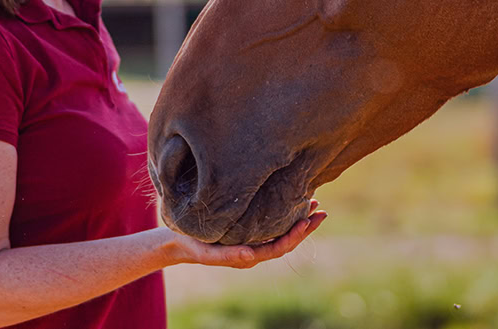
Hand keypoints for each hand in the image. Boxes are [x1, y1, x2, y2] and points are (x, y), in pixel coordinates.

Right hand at [163, 200, 327, 268]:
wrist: (176, 241)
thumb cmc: (189, 243)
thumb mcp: (205, 250)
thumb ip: (227, 256)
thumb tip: (252, 257)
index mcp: (248, 256)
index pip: (278, 248)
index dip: (295, 236)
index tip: (307, 221)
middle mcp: (254, 249)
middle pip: (286, 240)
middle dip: (305, 227)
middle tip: (321, 211)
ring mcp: (252, 240)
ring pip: (281, 231)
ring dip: (298, 219)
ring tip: (313, 203)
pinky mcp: (248, 229)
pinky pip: (272, 223)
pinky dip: (284, 212)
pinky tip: (291, 198)